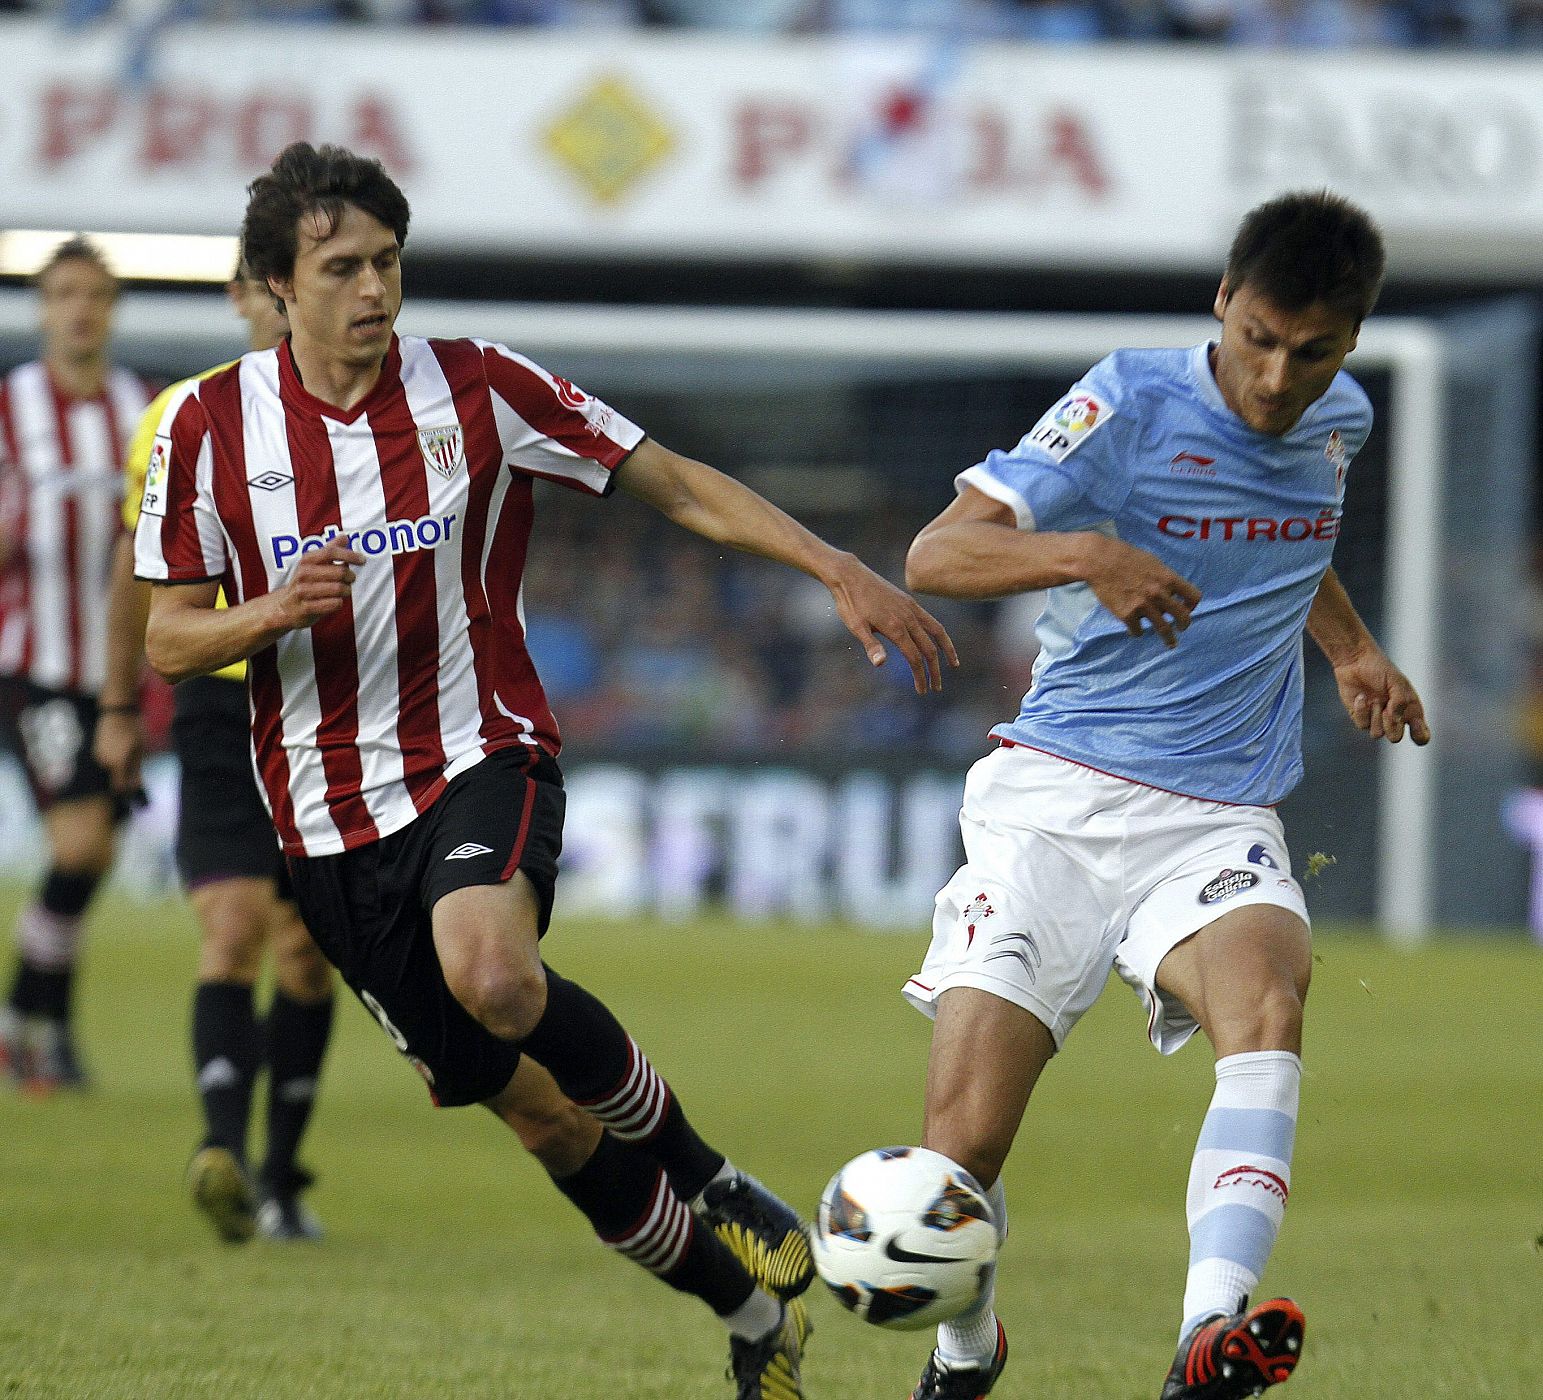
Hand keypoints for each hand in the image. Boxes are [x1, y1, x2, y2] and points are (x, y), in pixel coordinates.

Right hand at [93, 709, 142, 795]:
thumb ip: (137, 768)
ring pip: (108, 769)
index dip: (126, 789)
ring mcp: (97, 755)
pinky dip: (112, 761)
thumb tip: (136, 784)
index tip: (134, 787)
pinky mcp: (95, 749)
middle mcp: (104, 761)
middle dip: (123, 777)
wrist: (117, 712)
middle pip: (113, 777)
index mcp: (116, 763)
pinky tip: (120, 751)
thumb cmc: (132, 729)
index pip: (118, 785)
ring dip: (117, 768)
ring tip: (128, 756)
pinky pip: (104, 761)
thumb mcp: (139, 749)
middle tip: (135, 769)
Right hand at [272, 538, 364, 631]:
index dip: (349, 555)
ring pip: (338, 589)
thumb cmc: (304, 584)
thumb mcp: (313, 565)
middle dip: (350, 577)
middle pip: (339, 572)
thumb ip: (329, 550)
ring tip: (343, 591)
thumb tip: (344, 537)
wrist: (284, 608)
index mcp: (307, 560)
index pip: (331, 552)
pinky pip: (334, 604)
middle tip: (350, 580)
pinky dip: (339, 603)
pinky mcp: (306, 608)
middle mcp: (304, 574)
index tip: (362, 560)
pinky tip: (335, 602)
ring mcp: (303, 591)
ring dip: (346, 591)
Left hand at [824, 552, 959, 692]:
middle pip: (928, 649)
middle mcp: (908, 617)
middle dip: (934, 670)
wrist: (850, 575)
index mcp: (895, 628)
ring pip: (936, 631)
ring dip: (946, 650)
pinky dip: (939, 633)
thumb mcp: (856, 626)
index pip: (915, 658)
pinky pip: (930, 619)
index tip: (922, 691)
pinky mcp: (909, 602)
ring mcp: (911, 608)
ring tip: (954, 664)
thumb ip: (871, 645)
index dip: (920, 676)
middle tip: (936, 688)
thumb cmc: (850, 603)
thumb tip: (881, 664)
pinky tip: (938, 641)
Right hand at [1082, 536, 1201, 647]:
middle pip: (1183, 617)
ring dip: (1169, 639)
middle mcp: (1159, 593)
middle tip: (1181, 628)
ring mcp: (1143, 605)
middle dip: (1184, 625)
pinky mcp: (1126, 614)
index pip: (1194, 596)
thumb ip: (1164, 578)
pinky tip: (1134, 628)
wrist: (1099, 561)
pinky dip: (1137, 631)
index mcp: (1168, 578)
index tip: (1187, 608)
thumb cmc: (1126, 557)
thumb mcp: (1153, 562)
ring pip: (1164, 630)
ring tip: (1171, 643)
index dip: (1192, 605)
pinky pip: (1138, 630)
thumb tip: (1171, 593)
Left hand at [1333, 647, 1430, 744]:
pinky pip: (1362, 725)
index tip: (1415, 726)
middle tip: (1387, 711)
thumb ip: (1400, 702)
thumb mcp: (1397, 683)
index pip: (1420, 734)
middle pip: (1395, 737)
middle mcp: (1394, 718)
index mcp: (1409, 711)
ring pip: (1377, 734)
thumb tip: (1394, 720)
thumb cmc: (1381, 670)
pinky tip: (1361, 697)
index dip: (1420, 736)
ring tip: (1375, 699)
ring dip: (1375, 717)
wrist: (1356, 662)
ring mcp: (1376, 719)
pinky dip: (1362, 711)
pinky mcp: (1360, 717)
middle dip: (1392, 727)